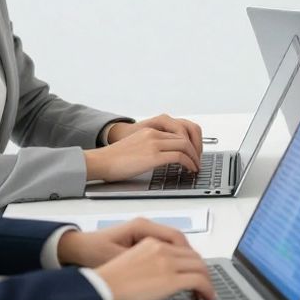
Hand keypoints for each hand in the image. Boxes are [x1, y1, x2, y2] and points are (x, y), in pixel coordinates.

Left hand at [57, 217, 189, 267]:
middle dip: (192, 259)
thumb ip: (144, 265)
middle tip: (201, 276)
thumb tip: (167, 273)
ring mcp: (143, 232)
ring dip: (184, 259)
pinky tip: (174, 272)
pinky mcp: (139, 240)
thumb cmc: (92, 252)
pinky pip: (164, 247)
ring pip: (173, 243)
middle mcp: (145, 226)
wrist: (75, 249)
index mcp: (142, 227)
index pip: (176, 238)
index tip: (200, 271)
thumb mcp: (120, 261)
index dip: (191, 256)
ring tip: (191, 275)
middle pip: (179, 239)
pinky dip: (173, 258)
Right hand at [84, 127, 201, 181]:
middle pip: (185, 137)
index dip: (190, 143)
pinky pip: (179, 156)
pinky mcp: (153, 156)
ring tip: (196, 166)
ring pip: (185, 145)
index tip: (194, 153)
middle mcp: (154, 133)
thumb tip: (165, 157)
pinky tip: (189, 169)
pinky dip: (189, 163)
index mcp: (150, 130)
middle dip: (196, 150)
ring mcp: (154, 143)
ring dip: (194, 157)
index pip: (178, 131)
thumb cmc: (114, 159)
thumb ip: (151, 146)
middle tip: (199, 161)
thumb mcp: (136, 146)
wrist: (101, 161)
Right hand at [90, 223, 216, 299]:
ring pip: (200, 267)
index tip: (194, 270)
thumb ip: (148, 260)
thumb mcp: (130, 260)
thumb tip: (160, 273)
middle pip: (194, 256)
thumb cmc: (109, 281)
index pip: (181, 247)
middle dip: (202, 270)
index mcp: (151, 243)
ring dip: (207, 280)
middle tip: (203, 283)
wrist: (100, 289)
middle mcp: (161, 249)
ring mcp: (168, 263)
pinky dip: (207, 289)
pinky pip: (199, 281)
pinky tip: (206, 298)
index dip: (191, 260)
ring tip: (206, 292)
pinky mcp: (171, 279)